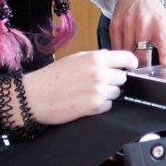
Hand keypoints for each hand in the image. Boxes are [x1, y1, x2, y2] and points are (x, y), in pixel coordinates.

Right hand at [22, 49, 137, 125]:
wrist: (35, 96)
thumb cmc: (52, 77)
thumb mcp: (75, 59)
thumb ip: (96, 58)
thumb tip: (113, 59)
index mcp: (95, 58)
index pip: (126, 57)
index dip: (130, 62)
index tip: (131, 66)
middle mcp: (99, 74)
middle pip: (123, 77)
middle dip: (114, 79)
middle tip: (98, 81)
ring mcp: (98, 91)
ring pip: (117, 92)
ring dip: (107, 93)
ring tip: (88, 91)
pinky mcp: (94, 107)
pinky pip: (108, 105)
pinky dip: (101, 105)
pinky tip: (86, 101)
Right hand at [110, 0, 165, 66]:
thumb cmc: (153, 13)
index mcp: (159, 22)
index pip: (163, 40)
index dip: (165, 53)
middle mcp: (143, 22)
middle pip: (141, 53)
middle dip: (143, 67)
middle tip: (144, 73)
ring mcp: (127, 23)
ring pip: (127, 54)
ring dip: (130, 62)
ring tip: (133, 63)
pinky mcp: (115, 26)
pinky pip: (116, 48)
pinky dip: (120, 54)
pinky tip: (124, 53)